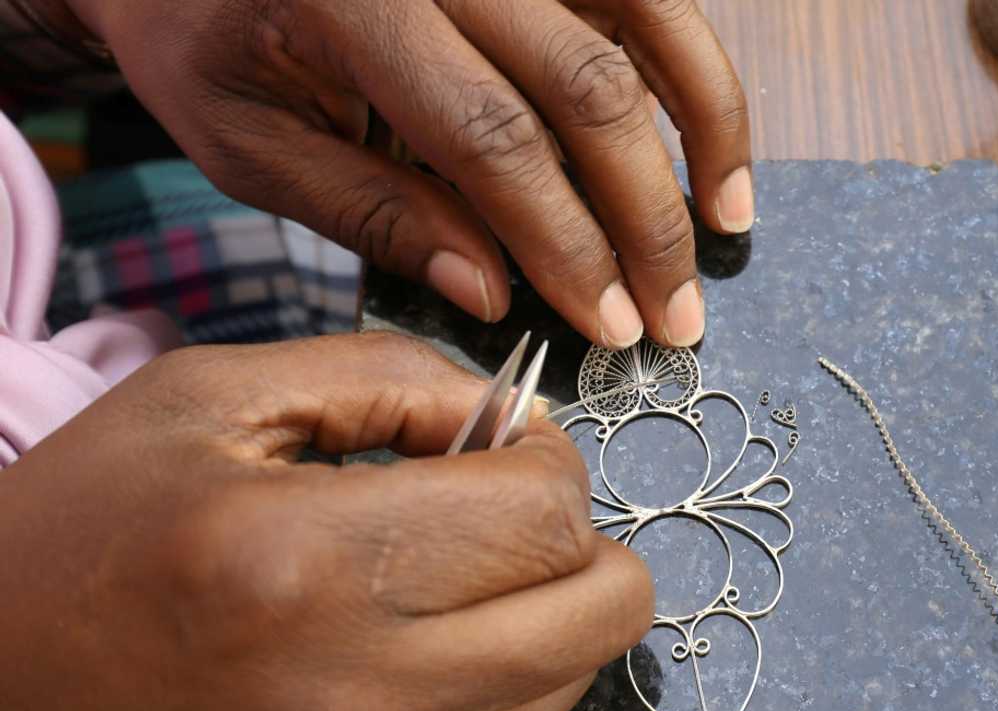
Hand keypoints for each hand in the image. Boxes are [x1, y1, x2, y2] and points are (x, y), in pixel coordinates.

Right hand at [0, 333, 653, 710]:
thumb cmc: (83, 535)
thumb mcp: (209, 400)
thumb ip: (382, 376)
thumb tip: (510, 409)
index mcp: (307, 559)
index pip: (545, 512)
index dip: (548, 456)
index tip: (504, 441)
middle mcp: (360, 689)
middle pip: (602, 608)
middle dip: (578, 535)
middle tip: (504, 502)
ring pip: (575, 675)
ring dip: (548, 603)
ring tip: (458, 567)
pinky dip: (506, 670)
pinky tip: (427, 631)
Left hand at [64, 0, 750, 347]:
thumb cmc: (203, 42)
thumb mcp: (255, 146)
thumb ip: (377, 214)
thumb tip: (494, 292)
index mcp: (360, 2)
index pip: (495, 139)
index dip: (566, 244)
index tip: (610, 327)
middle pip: (589, 91)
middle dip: (647, 219)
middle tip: (677, 316)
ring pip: (647, 20)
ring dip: (705, 129)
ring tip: (729, 227)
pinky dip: (688, 67)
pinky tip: (706, 140)